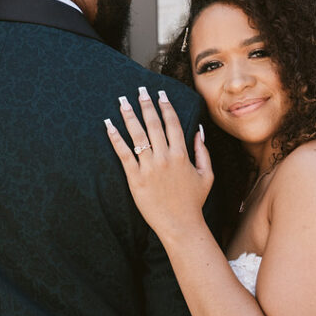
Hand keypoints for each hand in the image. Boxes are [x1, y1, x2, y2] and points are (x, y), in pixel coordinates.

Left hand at [105, 87, 213, 237]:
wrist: (180, 225)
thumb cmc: (193, 202)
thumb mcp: (206, 175)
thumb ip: (203, 152)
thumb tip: (198, 131)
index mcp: (181, 155)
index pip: (172, 124)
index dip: (165, 107)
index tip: (160, 94)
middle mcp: (165, 158)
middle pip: (153, 125)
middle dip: (146, 105)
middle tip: (139, 90)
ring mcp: (149, 168)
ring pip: (137, 136)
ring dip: (129, 116)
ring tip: (122, 101)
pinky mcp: (135, 179)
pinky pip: (123, 154)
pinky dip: (116, 139)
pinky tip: (109, 126)